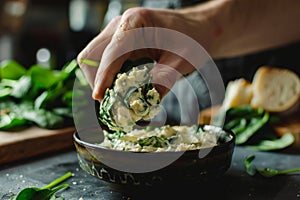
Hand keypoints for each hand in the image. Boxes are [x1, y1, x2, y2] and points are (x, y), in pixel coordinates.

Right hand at [77, 7, 212, 100]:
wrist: (197, 29)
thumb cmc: (192, 38)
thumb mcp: (183, 59)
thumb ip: (164, 78)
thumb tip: (145, 103)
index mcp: (136, 22)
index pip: (111, 52)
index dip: (104, 76)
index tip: (100, 96)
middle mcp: (121, 25)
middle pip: (92, 55)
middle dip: (98, 80)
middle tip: (110, 101)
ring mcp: (118, 34)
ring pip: (95, 60)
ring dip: (102, 80)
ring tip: (118, 97)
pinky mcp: (121, 45)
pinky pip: (106, 62)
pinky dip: (109, 78)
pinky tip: (122, 88)